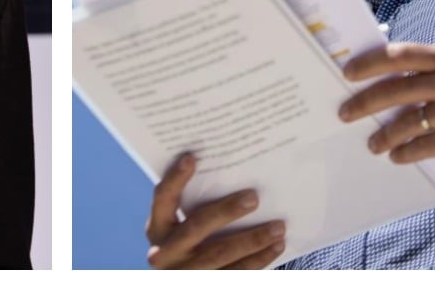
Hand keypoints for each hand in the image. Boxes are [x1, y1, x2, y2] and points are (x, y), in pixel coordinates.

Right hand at [145, 153, 286, 268]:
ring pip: (221, 253)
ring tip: (278, 226)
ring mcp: (185, 272)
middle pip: (196, 227)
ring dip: (253, 239)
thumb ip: (194, 206)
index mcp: (157, 228)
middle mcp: (164, 252)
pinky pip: (236, 272)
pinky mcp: (207, 285)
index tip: (191, 158)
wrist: (184, 278)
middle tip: (253, 198)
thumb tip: (231, 170)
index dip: (175, 179)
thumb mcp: (178, 227)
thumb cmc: (187, 242)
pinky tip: (276, 246)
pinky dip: (259, 259)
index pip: (162, 199)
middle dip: (226, 211)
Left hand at [338, 42, 434, 173]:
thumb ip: (419, 76)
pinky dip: (405, 152)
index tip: (347, 73)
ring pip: (409, 121)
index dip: (371, 63)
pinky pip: (424, 145)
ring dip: (384, 134)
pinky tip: (395, 156)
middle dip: (366, 101)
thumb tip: (368, 83)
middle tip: (345, 112)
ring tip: (372, 144)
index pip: (402, 54)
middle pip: (400, 88)